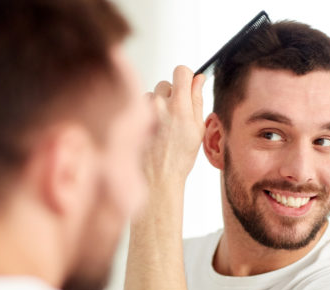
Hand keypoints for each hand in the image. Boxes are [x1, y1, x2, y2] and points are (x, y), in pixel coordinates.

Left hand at [144, 65, 206, 187]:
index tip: (187, 85)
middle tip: (175, 117)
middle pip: (166, 83)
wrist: (157, 177)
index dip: (185, 76)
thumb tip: (199, 78)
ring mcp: (143, 111)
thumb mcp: (198, 129)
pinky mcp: (131, 117)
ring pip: (153, 96)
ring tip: (162, 128)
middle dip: (172, 95)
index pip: (181, 71)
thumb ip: (197, 100)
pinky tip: (151, 131)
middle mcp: (159, 105)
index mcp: (180, 107)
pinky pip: (140, 106)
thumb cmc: (180, 157)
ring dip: (158, 105)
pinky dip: (146, 114)